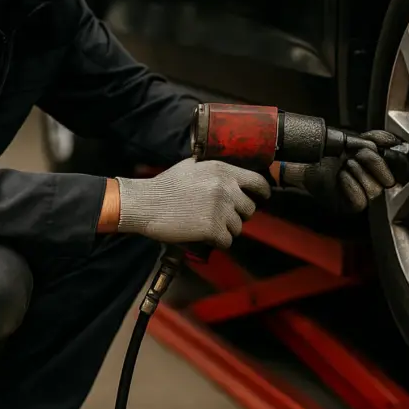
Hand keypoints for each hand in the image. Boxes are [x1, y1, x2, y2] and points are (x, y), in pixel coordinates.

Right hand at [114, 158, 271, 248]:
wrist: (146, 203)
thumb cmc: (165, 186)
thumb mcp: (192, 166)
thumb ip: (214, 170)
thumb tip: (230, 176)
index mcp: (223, 170)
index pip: (257, 181)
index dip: (263, 192)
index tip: (263, 198)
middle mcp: (226, 188)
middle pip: (249, 209)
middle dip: (238, 215)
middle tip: (221, 217)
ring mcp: (220, 208)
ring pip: (238, 227)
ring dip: (226, 230)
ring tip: (207, 225)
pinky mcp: (212, 228)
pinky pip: (227, 241)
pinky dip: (218, 242)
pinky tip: (204, 236)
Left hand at [283, 130, 402, 212]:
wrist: (309, 161)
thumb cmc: (330, 152)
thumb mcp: (354, 139)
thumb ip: (376, 138)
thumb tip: (393, 141)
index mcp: (380, 167)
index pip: (398, 169)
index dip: (388, 160)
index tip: (377, 148)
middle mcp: (375, 183)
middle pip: (388, 181)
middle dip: (372, 162)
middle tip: (356, 154)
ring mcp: (364, 196)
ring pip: (375, 191)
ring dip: (359, 172)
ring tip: (346, 164)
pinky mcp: (351, 207)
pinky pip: (361, 201)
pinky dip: (351, 185)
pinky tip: (342, 176)